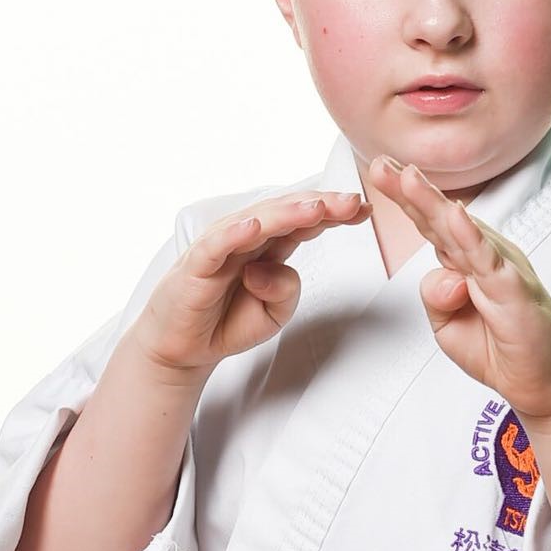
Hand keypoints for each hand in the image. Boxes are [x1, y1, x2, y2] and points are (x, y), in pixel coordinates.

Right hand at [132, 190, 371, 373]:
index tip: (365, 210)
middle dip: (322, 206)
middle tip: (352, 201)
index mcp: (270, 246)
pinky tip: (256, 225)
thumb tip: (270, 270)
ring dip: (288, 212)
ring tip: (317, 208)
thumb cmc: (228, 322)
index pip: (305, 222)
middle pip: (287, 214)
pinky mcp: (197, 266)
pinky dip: (235, 233)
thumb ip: (286, 291)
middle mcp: (247, 238)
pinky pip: (217, 246)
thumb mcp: (274, 314)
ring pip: (257, 222)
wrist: (185, 349)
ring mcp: (221, 248)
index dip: (334, 213)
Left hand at [369, 156, 550, 423]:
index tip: (379, 171)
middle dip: (410, 189)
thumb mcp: (447, 327)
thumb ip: (435, 298)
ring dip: (433, 202)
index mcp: (466, 261)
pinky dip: (470, 236)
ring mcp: (502, 269)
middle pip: (441, 218)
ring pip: (461, 230)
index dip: (405, 198)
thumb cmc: (500, 349)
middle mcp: (485, 256)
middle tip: (380, 163)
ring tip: (408, 176)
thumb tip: (442, 276)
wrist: (543, 383)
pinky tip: (454, 213)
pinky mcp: (515, 290)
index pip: (430, 224)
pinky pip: (488, 260)